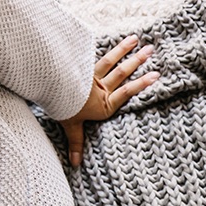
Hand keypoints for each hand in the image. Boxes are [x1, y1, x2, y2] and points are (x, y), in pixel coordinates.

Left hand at [60, 35, 159, 166]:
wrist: (50, 87)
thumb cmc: (62, 107)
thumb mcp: (71, 126)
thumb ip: (76, 143)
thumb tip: (76, 164)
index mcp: (104, 104)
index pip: (127, 92)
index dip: (142, 84)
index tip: (156, 76)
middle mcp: (101, 88)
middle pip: (122, 73)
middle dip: (137, 61)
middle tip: (151, 51)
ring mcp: (92, 75)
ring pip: (111, 61)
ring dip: (124, 50)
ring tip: (136, 39)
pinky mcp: (81, 65)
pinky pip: (95, 56)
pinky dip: (103, 48)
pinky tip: (110, 40)